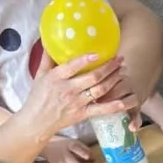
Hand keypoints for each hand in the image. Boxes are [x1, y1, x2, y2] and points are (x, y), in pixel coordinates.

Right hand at [25, 53, 139, 137]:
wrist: (36, 121)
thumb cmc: (38, 97)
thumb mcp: (39, 75)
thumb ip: (47, 58)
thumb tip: (48, 40)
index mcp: (56, 78)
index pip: (71, 67)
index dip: (85, 60)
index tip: (98, 53)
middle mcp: (68, 90)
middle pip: (92, 77)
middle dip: (109, 67)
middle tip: (119, 59)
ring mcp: (77, 102)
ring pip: (100, 90)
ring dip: (114, 80)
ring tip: (122, 71)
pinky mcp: (82, 114)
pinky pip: (101, 109)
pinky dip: (114, 106)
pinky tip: (125, 100)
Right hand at [40, 138, 92, 162]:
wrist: (48, 145)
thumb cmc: (65, 144)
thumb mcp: (74, 142)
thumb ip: (84, 148)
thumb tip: (92, 157)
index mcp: (69, 144)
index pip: (75, 147)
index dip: (82, 152)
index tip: (87, 157)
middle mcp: (63, 152)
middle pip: (72, 161)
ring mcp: (58, 159)